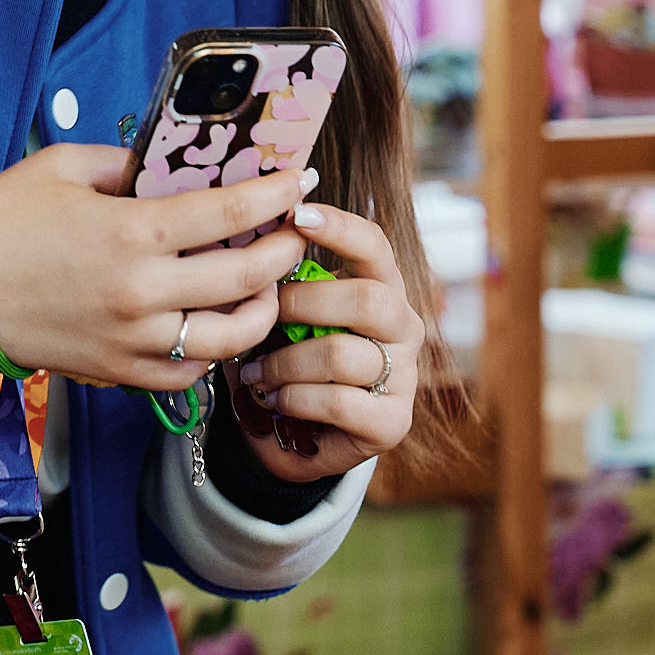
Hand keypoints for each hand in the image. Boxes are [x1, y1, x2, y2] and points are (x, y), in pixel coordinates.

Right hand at [0, 146, 313, 390]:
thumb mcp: (66, 166)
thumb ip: (131, 163)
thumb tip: (177, 164)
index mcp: (131, 232)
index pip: (232, 214)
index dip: (276, 195)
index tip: (299, 181)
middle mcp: (142, 292)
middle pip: (246, 278)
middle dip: (284, 251)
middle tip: (293, 232)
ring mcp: (131, 340)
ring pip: (229, 339)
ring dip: (261, 309)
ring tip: (265, 284)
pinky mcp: (116, 372)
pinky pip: (187, 374)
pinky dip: (213, 353)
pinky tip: (216, 323)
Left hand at [228, 202, 422, 481]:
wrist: (293, 439)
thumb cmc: (289, 361)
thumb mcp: (284, 317)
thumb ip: (281, 284)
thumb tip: (250, 243)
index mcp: (383, 288)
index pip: (375, 246)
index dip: (340, 227)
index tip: (296, 215)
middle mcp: (404, 327)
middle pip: (366, 299)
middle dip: (303, 304)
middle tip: (263, 316)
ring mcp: (405, 376)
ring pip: (342, 354)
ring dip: (284, 363)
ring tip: (254, 373)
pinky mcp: (392, 422)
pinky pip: (338, 401)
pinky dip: (295, 399)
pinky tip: (275, 400)